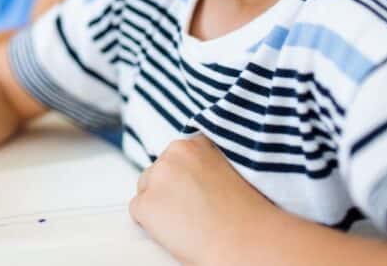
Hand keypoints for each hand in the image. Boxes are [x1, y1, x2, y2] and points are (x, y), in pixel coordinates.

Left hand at [129, 134, 274, 264]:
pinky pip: (138, 211)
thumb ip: (206, 163)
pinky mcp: (145, 203)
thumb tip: (187, 176)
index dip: (184, 179)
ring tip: (188, 223)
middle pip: (158, 172)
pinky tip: (176, 232)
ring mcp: (157, 176)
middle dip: (169, 190)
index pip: (175, 158)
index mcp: (196, 142)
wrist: (248, 244)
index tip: (197, 194)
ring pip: (145, 189)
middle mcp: (173, 152)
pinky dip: (150, 224)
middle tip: (193, 212)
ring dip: (159, 205)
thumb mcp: (230, 171)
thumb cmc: (247, 216)